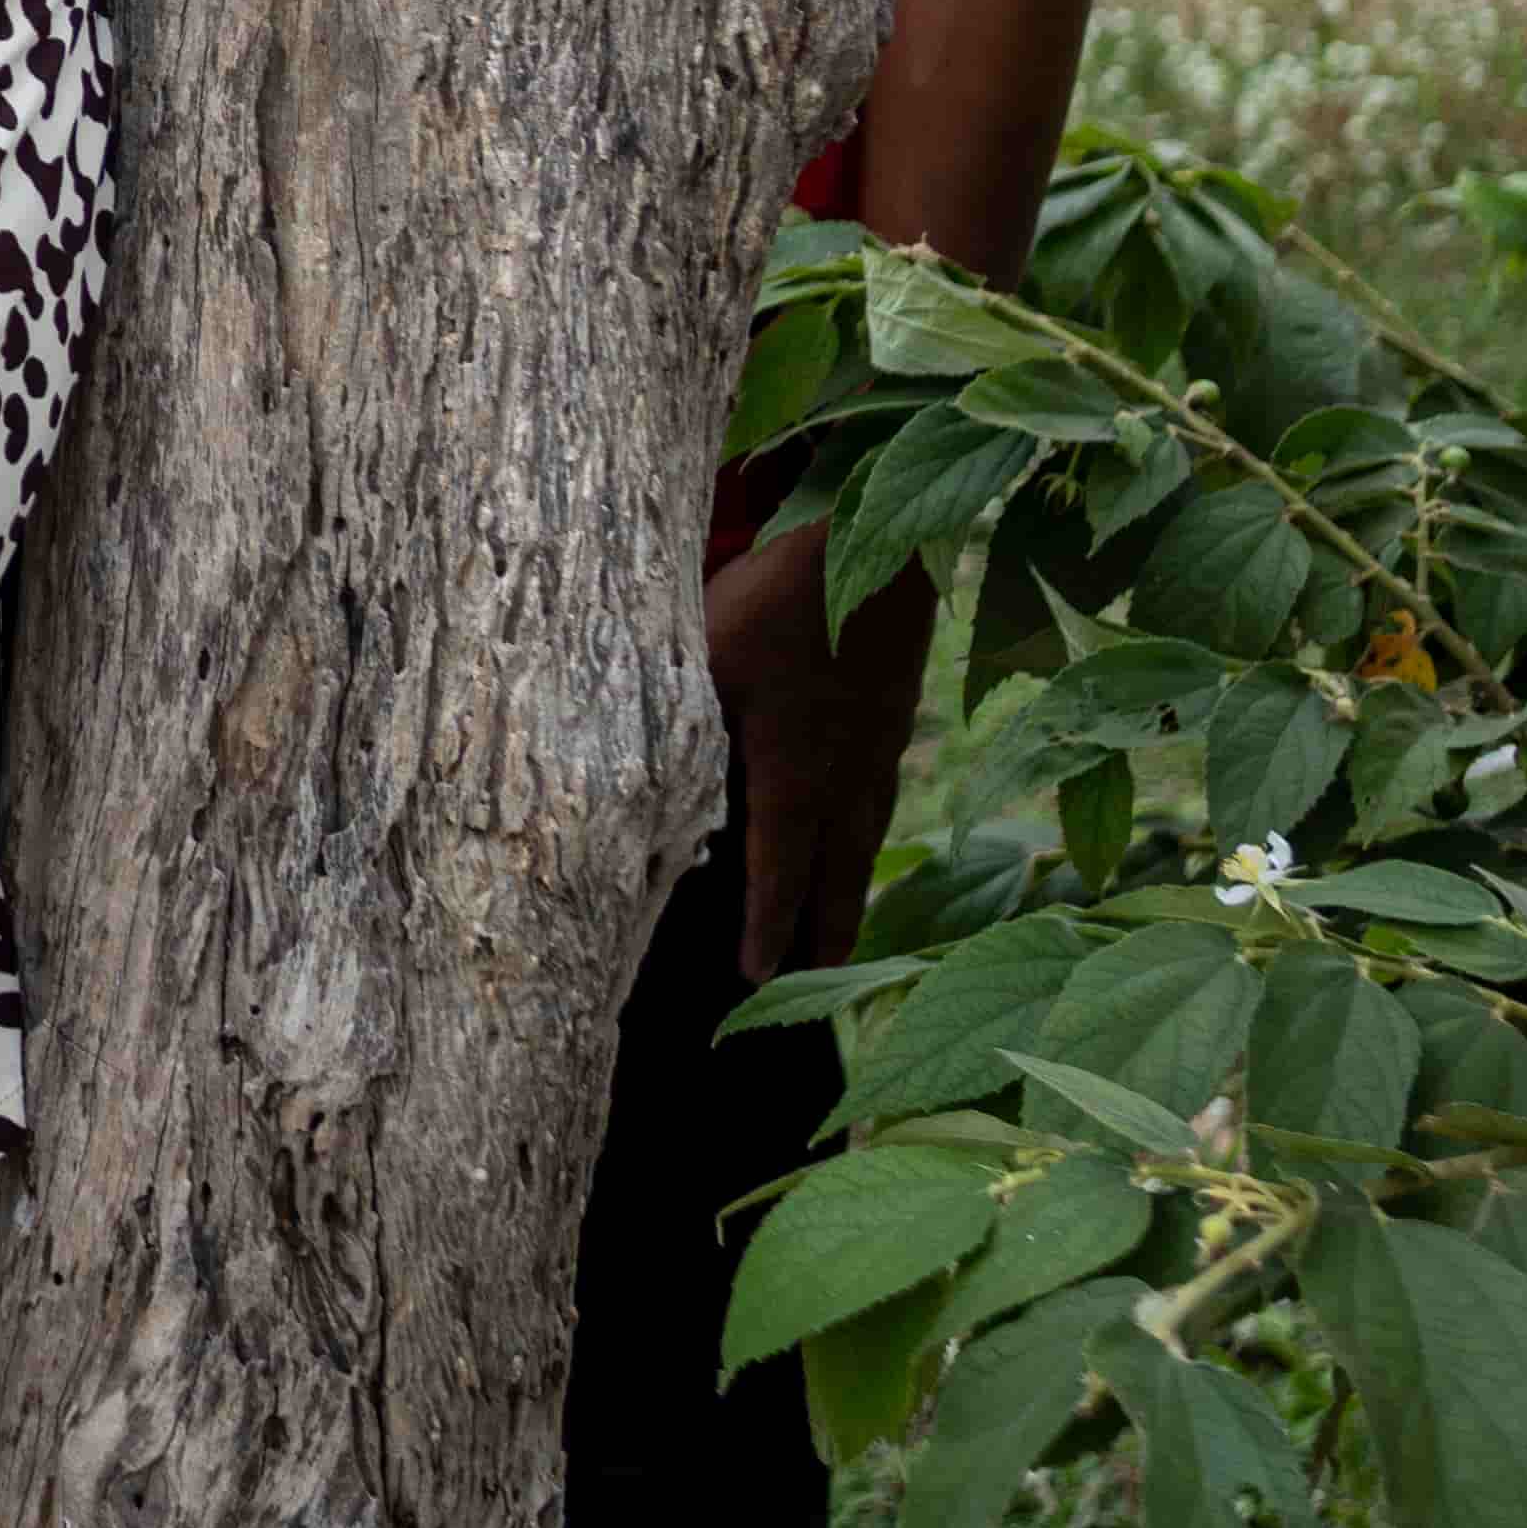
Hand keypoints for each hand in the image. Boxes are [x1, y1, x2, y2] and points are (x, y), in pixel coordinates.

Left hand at [702, 500, 933, 983]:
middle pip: (835, 871)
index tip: (757, 977)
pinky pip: (882, 791)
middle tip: (819, 984)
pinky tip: (864, 826)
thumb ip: (678, 732)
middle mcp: (844, 773)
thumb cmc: (770, 600)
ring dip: (854, 888)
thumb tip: (633, 790)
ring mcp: (878, 743)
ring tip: (846, 931)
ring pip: (866, 835)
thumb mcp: (701, 664)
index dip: (767, 926)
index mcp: (794, 773)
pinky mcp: (893, 710)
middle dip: (824, 930)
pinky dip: (872, 827)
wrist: (869, 543)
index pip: (777, 869)